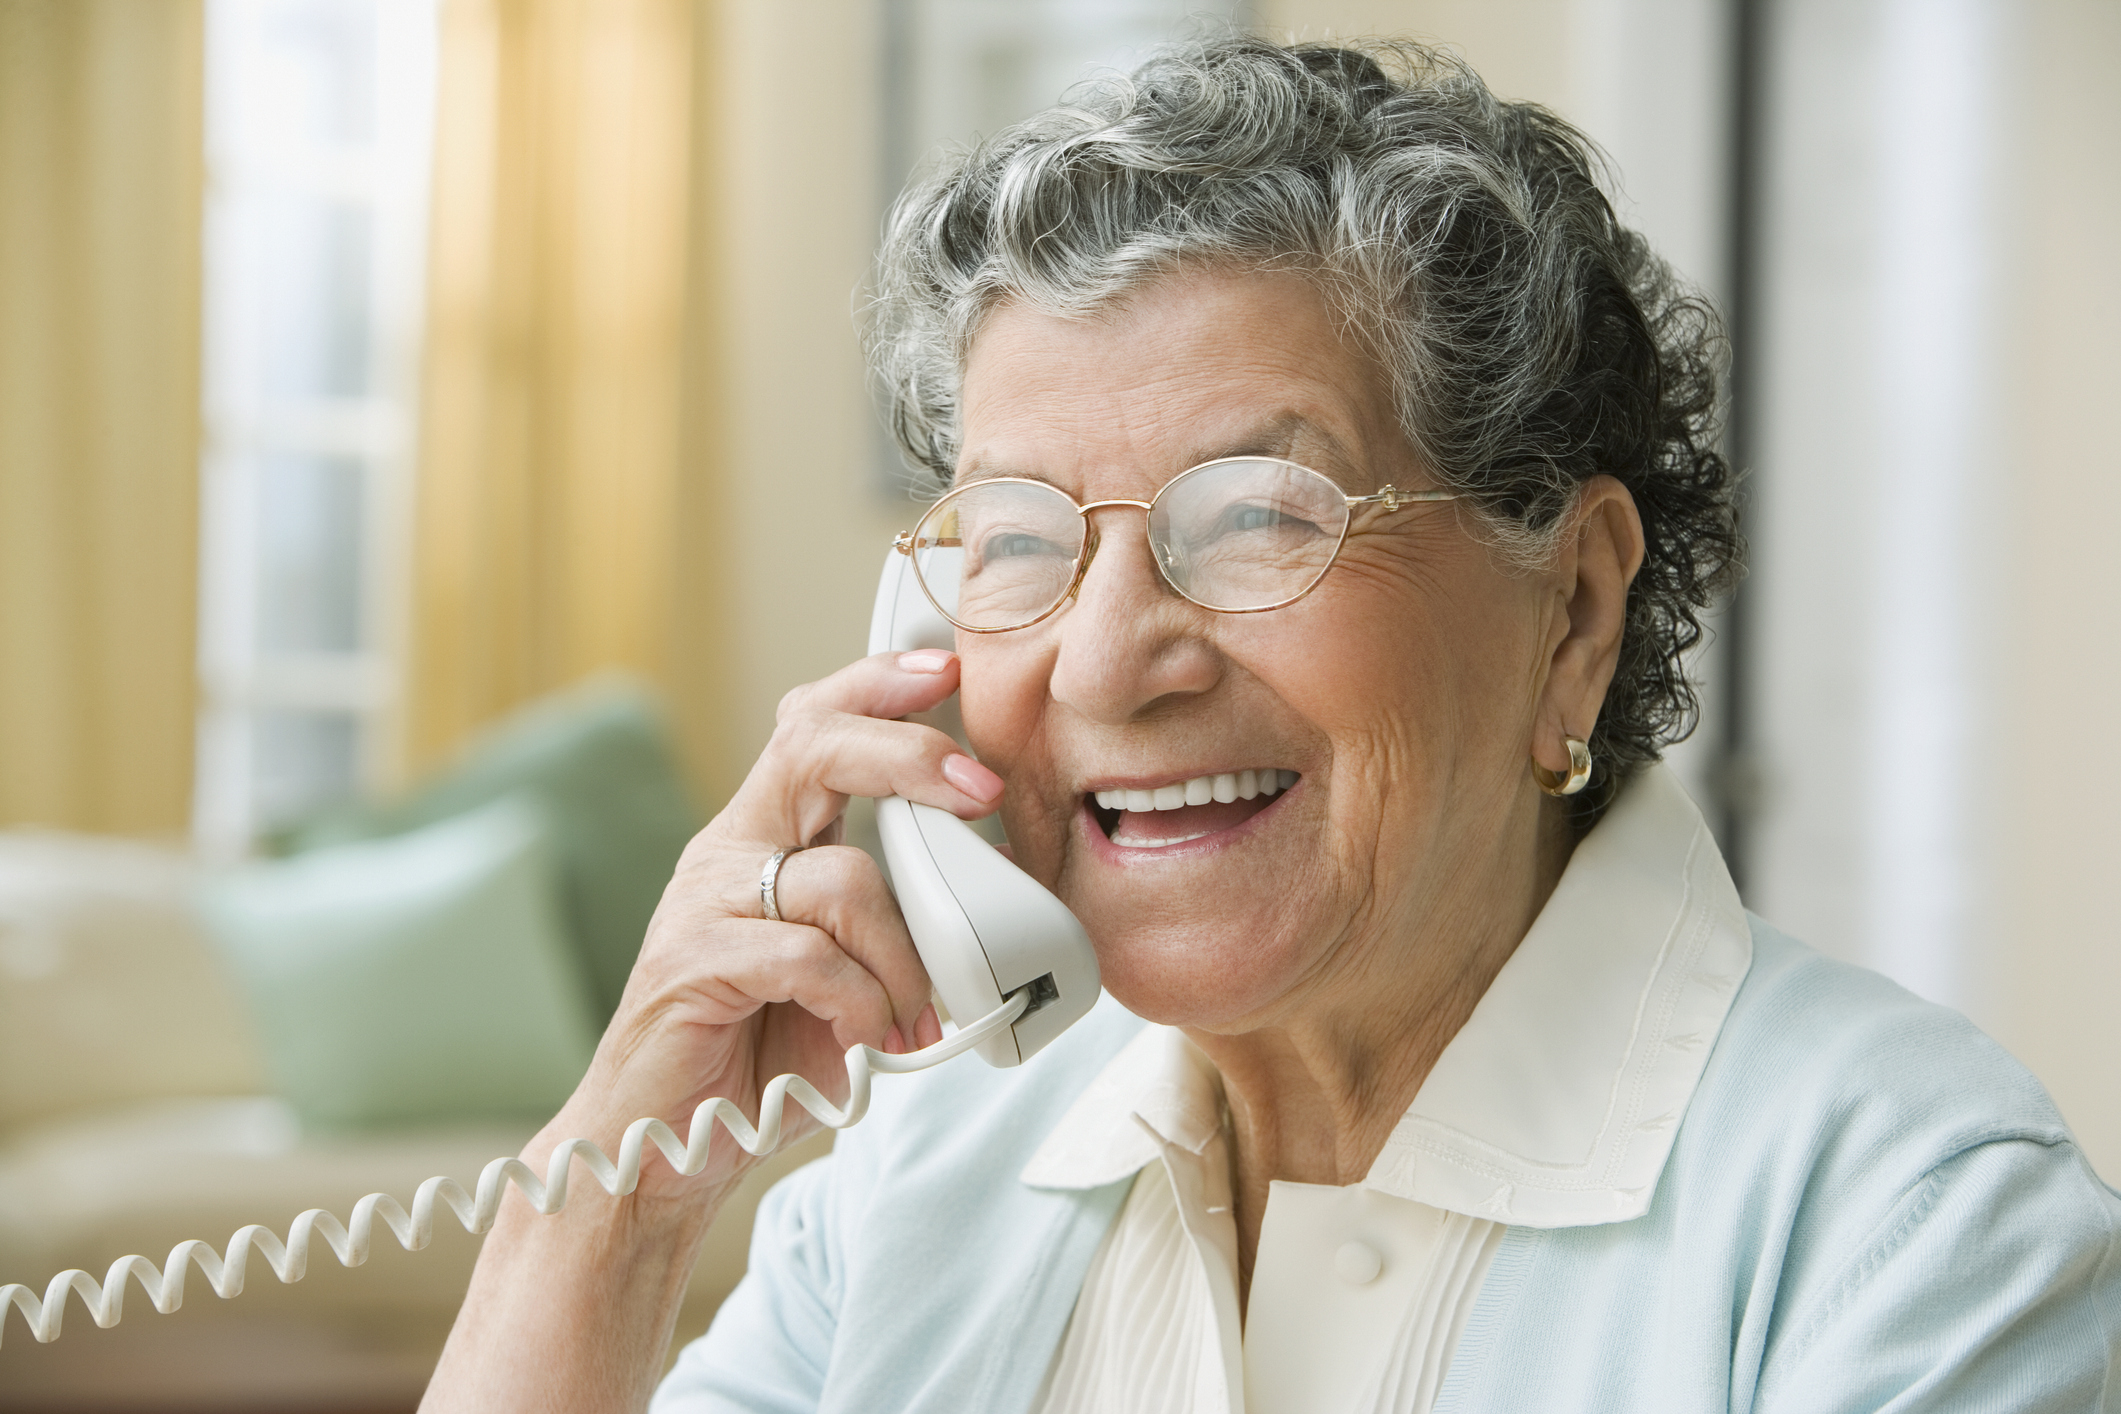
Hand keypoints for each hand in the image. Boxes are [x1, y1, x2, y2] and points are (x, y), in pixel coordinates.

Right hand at [536, 647, 1005, 1215]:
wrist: (657, 1150)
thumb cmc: (756, 1057)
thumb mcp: (843, 971)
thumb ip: (893, 919)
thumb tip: (994, 888)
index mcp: (762, 837)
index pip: (812, 723)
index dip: (877, 685)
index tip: (950, 670)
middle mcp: (727, 852)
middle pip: (813, 748)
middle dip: (910, 754)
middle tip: (984, 794)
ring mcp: (704, 904)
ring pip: (840, 876)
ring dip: (904, 954)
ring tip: (918, 1016)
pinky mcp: (693, 963)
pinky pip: (808, 955)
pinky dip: (861, 999)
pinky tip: (870, 1039)